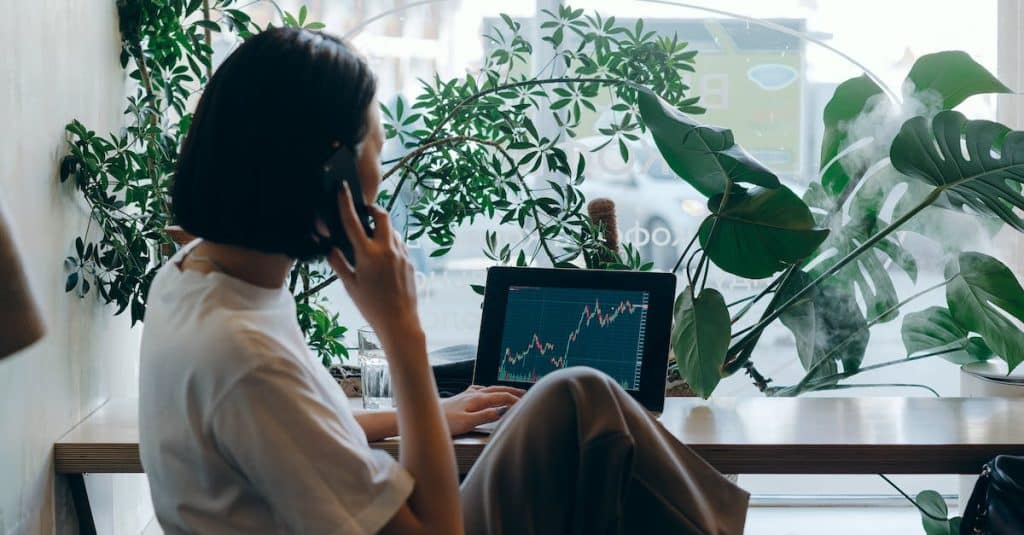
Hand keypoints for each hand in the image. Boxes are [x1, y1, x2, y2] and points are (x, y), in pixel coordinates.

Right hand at [327, 183, 421, 347]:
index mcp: (368, 254)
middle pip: (382, 216)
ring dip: (382, 228)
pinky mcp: (410, 261)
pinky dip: (390, 243)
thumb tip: (329, 247)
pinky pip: (400, 244)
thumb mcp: (349, 285)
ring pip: (393, 231)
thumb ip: (338, 262)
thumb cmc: (371, 306)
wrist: (399, 322)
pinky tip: (384, 256)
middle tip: (365, 211)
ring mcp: (402, 254)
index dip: (345, 202)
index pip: (353, 222)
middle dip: (373, 209)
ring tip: (372, 239)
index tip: (342, 188)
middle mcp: (387, 249)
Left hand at [441, 385, 525, 434]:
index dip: (515, 400)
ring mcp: (467, 394)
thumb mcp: (466, 423)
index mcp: (477, 399)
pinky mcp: (462, 397)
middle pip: (498, 390)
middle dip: (512, 392)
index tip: (526, 404)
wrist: (425, 414)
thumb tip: (502, 411)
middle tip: (526, 394)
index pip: (501, 397)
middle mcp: (474, 393)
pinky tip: (486, 391)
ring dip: (502, 390)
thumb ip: (485, 416)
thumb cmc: (444, 421)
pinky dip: (489, 390)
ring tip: (512, 392)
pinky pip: (480, 390)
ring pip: (490, 389)